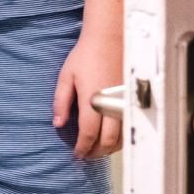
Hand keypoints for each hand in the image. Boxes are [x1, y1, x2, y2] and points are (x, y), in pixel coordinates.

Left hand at [54, 30, 123, 158]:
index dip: (83, 148)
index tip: (77, 155)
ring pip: (123, 136)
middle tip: (87, 155)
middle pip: (108, 141)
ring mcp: (126, 102)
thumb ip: (61, 102)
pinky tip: (113, 136)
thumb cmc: (86, 55)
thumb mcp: (66, 77)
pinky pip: (130, 124)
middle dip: (97, 152)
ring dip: (110, 147)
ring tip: (98, 148)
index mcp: (93, 100)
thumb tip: (59, 123)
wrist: (110, 37)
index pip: (89, 134)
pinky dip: (122, 136)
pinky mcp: (134, 98)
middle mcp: (112, 104)